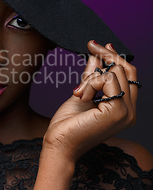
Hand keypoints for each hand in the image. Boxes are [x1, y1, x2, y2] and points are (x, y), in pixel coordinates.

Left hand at [42, 40, 137, 163]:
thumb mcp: (82, 93)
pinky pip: (108, 79)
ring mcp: (127, 113)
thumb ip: (92, 76)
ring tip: (79, 92)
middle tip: (90, 45)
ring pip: (115, 72)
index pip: (129, 76)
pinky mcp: (118, 111)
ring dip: (91, 77)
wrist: (58, 144)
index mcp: (124, 109)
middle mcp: (130, 112)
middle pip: (126, 70)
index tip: (100, 44)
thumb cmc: (67, 125)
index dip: (116, 57)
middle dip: (105, 55)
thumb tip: (96, 57)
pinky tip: (81, 96)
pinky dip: (90, 82)